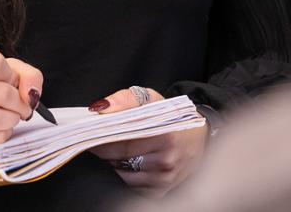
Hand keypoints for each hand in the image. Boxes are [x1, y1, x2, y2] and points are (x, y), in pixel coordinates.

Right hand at [0, 49, 43, 147]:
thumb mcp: (8, 68)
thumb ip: (28, 75)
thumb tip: (31, 95)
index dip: (11, 75)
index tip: (12, 81)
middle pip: (2, 93)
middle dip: (20, 102)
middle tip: (22, 105)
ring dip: (13, 118)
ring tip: (12, 115)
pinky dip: (4, 133)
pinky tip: (0, 126)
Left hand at [88, 87, 208, 195]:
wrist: (200, 136)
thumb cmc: (173, 116)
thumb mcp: (151, 98)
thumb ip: (125, 100)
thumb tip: (101, 110)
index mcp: (164, 136)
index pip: (119, 142)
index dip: (100, 138)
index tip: (89, 133)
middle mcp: (165, 161)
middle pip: (118, 160)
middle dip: (107, 149)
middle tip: (103, 137)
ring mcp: (164, 179)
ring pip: (123, 174)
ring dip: (118, 162)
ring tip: (127, 147)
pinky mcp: (162, 190)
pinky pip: (132, 185)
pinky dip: (129, 173)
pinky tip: (137, 161)